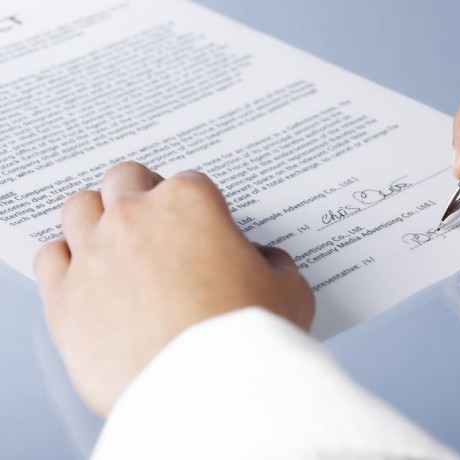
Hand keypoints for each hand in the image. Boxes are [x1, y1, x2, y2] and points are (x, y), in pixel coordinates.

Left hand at [34, 162, 314, 416]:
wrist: (210, 390)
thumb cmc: (249, 337)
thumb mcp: (289, 291)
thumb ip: (275, 264)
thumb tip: (265, 262)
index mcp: (190, 204)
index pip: (189, 183)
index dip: (199, 206)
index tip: (203, 227)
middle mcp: (135, 218)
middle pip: (126, 180)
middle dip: (142, 194)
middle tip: (157, 222)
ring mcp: (95, 254)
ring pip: (81, 208)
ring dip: (98, 218)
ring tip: (116, 241)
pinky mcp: (66, 299)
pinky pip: (51, 259)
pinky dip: (67, 261)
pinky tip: (86, 275)